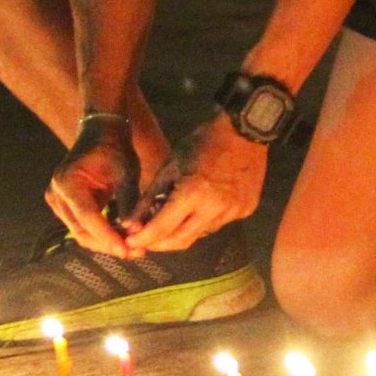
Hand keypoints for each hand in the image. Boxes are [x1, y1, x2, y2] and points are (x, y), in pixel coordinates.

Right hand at [45, 118, 138, 255]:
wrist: (101, 133)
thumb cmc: (115, 148)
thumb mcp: (126, 172)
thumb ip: (129, 202)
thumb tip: (135, 232)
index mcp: (67, 183)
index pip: (88, 218)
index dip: (107, 237)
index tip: (127, 250)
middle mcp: (56, 194)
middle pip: (82, 231)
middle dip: (108, 244)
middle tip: (135, 253)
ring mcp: (57, 202)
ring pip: (81, 233)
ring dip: (105, 243)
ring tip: (132, 249)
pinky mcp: (64, 207)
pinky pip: (83, 227)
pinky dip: (101, 235)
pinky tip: (121, 239)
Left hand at [124, 115, 264, 254]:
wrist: (244, 131)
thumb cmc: (201, 143)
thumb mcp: (170, 166)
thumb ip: (150, 198)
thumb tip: (131, 224)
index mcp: (192, 194)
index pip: (162, 228)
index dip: (143, 239)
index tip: (130, 242)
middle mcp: (214, 209)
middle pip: (182, 241)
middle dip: (161, 244)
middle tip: (147, 241)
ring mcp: (233, 212)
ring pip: (201, 233)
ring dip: (183, 230)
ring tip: (174, 220)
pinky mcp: (245, 210)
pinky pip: (219, 224)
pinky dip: (204, 221)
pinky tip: (201, 207)